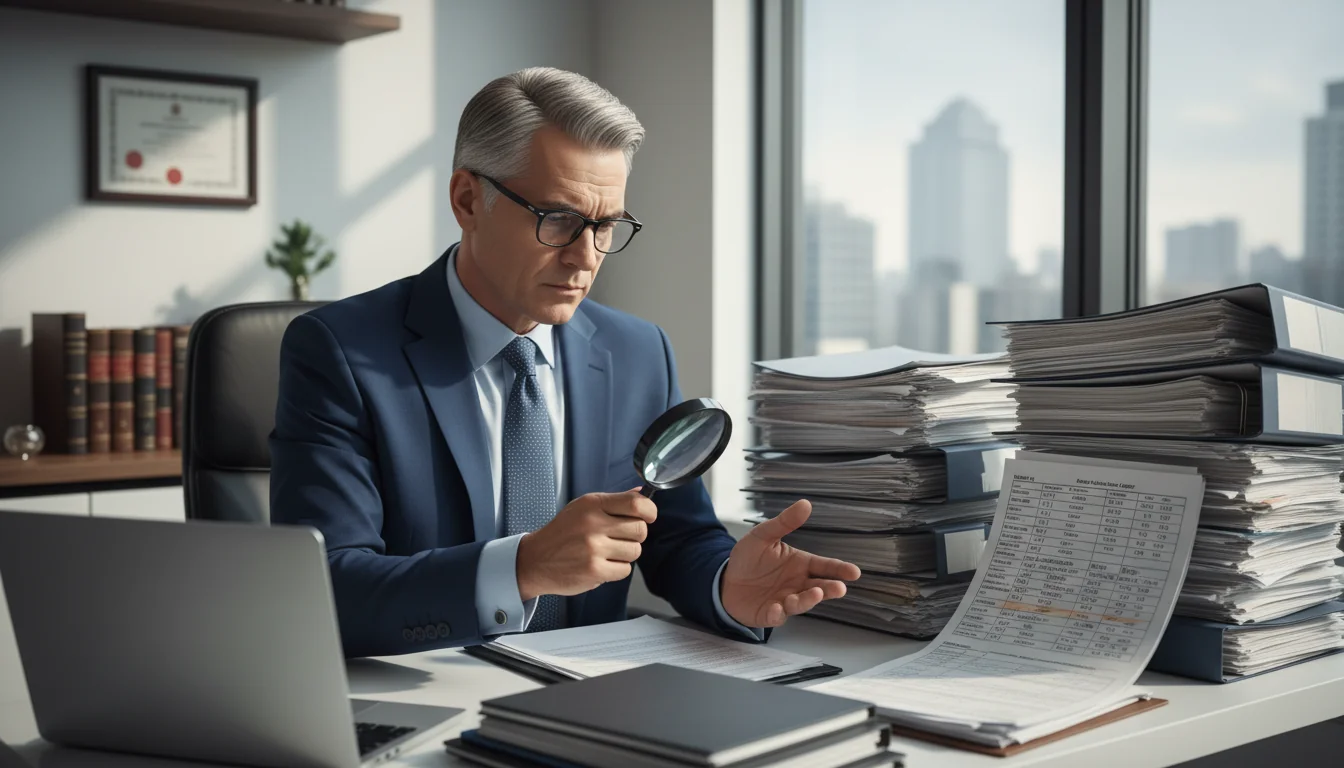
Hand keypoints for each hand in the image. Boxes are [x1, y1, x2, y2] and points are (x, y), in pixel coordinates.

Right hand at [515, 490, 655, 600]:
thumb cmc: (562, 532)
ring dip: (625, 554)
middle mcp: (593, 524)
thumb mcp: (583, 508)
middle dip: (635, 535)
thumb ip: (613, 501)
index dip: (649, 511)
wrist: (535, 560)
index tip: (647, 517)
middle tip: (619, 538)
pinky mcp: (594, 570)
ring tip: (606, 552)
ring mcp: (594, 548)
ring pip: (635, 551)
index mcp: (592, 504)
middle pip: (640, 529)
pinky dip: (617, 569)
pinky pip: (625, 569)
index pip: (636, 504)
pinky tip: (601, 564)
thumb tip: (642, 493)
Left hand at [720, 499, 860, 627]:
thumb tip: (805, 504)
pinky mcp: (770, 614)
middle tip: (840, 588)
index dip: (840, 569)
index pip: (824, 566)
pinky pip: (777, 616)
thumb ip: (784, 523)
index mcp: (800, 564)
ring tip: (814, 594)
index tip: (854, 572)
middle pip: (819, 587)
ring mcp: (785, 600)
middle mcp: (798, 584)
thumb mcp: (763, 535)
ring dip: (808, 600)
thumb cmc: (749, 558)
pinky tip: (777, 607)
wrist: (726, 580)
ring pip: (801, 603)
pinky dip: (778, 613)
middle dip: (830, 589)